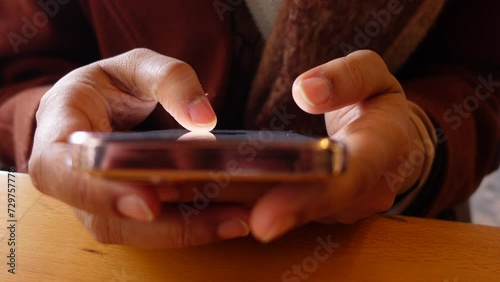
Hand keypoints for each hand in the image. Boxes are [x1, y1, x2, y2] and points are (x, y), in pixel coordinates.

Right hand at [29, 48, 250, 247]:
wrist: (101, 104)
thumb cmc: (111, 84)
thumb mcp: (137, 65)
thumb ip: (170, 79)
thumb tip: (205, 119)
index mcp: (60, 128)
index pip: (60, 171)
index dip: (99, 193)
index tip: (149, 204)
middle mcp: (68, 174)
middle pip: (102, 216)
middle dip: (165, 225)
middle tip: (226, 217)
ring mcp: (91, 198)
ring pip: (129, 230)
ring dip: (183, 231)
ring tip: (235, 219)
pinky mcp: (118, 209)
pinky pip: (146, 228)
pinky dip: (186, 226)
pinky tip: (225, 218)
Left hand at [249, 50, 424, 241]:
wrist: (398, 141)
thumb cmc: (377, 105)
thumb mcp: (373, 75)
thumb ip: (345, 76)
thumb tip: (306, 92)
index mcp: (384, 145)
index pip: (350, 174)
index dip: (311, 196)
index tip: (269, 216)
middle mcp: (373, 187)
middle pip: (325, 204)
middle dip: (285, 214)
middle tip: (246, 223)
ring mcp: (354, 206)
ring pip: (310, 213)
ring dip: (271, 212)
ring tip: (226, 204)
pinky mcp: (335, 212)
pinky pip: (303, 212)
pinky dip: (271, 207)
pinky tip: (238, 204)